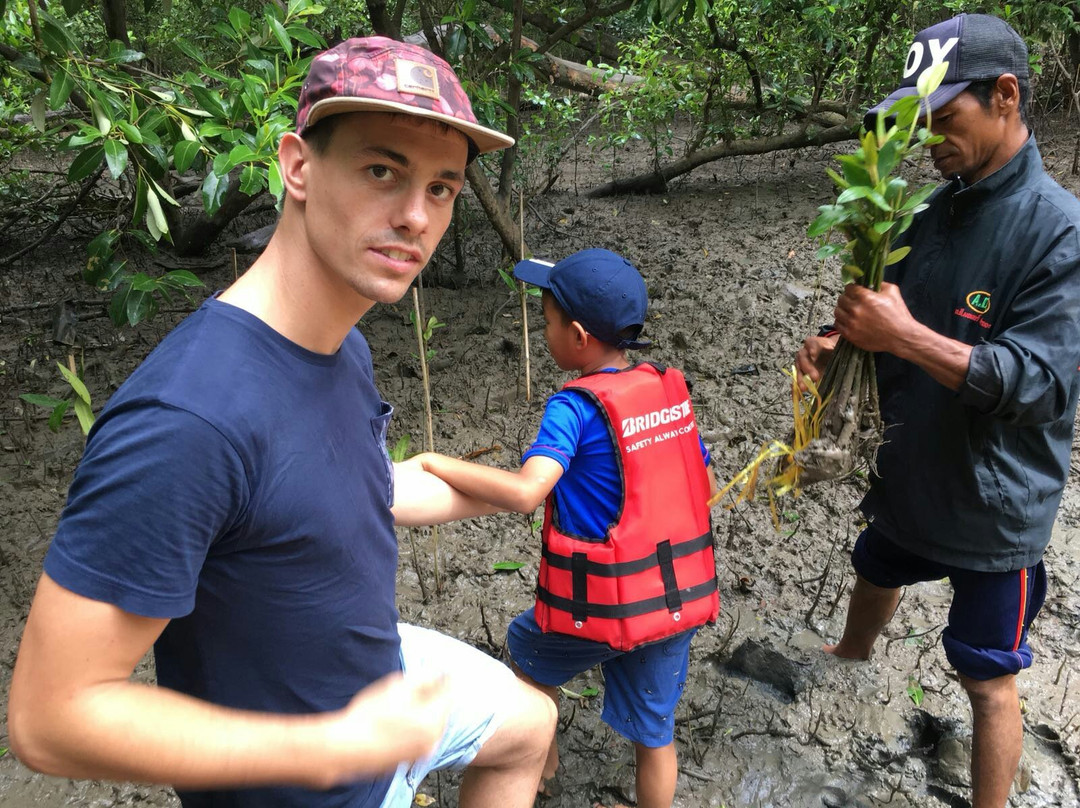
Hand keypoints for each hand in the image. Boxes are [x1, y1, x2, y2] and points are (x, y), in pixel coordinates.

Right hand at [320, 672, 450, 786]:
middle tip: (423, 684)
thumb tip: (437, 673)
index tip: (441, 671)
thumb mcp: (397, 687)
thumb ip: (423, 678)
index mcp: (433, 720)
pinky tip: (398, 720)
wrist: (348, 748)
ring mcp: (421, 752)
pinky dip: (416, 727)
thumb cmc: (370, 717)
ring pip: (432, 726)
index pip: (449, 694)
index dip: (444, 680)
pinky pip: (421, 738)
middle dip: (435, 697)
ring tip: (406, 702)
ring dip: (426, 712)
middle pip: (442, 711)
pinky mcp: (409, 760)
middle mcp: (432, 739)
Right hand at [795, 334, 837, 390]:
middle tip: (815, 377)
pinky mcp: (802, 374)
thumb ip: (831, 347)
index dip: (812, 349)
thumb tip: (830, 348)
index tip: (814, 354)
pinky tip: (799, 395)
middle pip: (803, 359)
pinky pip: (797, 381)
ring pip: (799, 371)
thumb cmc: (831, 349)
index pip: (811, 343)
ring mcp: (801, 364)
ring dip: (801, 380)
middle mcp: (804, 353)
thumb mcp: (834, 345)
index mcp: (812, 343)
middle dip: (808, 368)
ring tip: (804, 388)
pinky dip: (797, 388)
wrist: (828, 355)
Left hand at [834, 282, 917, 353]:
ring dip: (843, 310)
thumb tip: (868, 281)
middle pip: (841, 299)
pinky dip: (842, 322)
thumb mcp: (892, 292)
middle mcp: (855, 309)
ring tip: (851, 312)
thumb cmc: (898, 314)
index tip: (855, 292)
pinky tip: (849, 321)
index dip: (852, 289)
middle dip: (847, 299)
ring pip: (837, 311)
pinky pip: (837, 324)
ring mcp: (851, 323)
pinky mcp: (849, 334)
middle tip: (853, 302)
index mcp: (865, 297)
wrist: (901, 337)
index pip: (848, 287)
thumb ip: (879, 283)